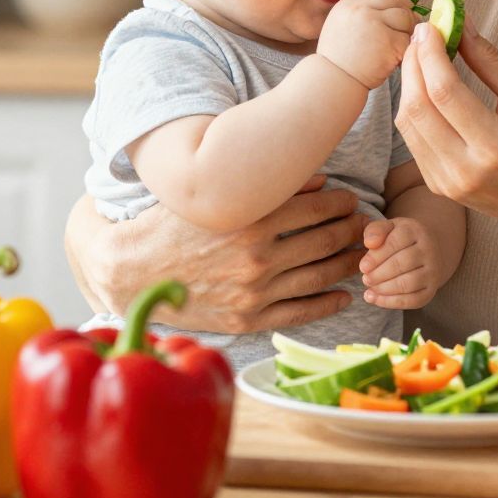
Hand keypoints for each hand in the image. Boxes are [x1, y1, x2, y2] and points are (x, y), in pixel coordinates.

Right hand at [65, 176, 368, 334]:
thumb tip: (317, 179)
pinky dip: (328, 303)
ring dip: (347, 264)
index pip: (317, 207)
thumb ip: (266, 184)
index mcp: (251, 219)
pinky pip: (300, 312)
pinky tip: (343, 295)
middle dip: (352, 231)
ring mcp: (254, 291)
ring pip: (319, 275)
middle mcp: (258, 256)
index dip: (342, 203)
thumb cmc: (170, 224)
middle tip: (367, 226)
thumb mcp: (214, 195)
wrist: (130, 272)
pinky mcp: (247, 318)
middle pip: (325, 240)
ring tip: (361, 256)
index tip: (351, 201)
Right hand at [316, 0, 417, 89]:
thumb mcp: (340, 24)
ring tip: (401, 41)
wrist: (335, 80)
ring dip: (409, 28)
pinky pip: (409, 38)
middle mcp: (360, 9)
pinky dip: (408, 47)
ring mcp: (375, 24)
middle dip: (406, 8)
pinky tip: (399, 55)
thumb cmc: (339, 58)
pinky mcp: (389, 41)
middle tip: (409, 20)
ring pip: (406, 16)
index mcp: (348, 4)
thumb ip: (360, 10)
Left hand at [359, 217, 452, 310]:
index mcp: (415, 231)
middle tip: (366, 279)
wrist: (429, 251)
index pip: (395, 242)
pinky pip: (413, 300)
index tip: (363, 267)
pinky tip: (375, 298)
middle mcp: (428, 250)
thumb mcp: (388, 228)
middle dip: (379, 274)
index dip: (376, 257)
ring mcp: (432, 271)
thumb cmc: (401, 239)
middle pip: (402, 264)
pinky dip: (391, 302)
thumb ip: (375, 230)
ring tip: (370, 287)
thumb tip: (370, 243)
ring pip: (408, 284)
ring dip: (384, 289)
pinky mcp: (431, 290)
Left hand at [395, 22, 497, 239]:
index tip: (432, 26)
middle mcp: (464, 169)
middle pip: (417, 107)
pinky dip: (414, 107)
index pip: (445, 92)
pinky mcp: (438, 186)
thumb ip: (491, 63)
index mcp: (494, 146)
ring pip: (407, 123)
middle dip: (413, 63)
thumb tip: (462, 25)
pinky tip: (425, 86)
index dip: (431, 53)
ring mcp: (447, 182)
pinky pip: (413, 139)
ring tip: (422, 55)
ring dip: (408, 83)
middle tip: (422, 35)